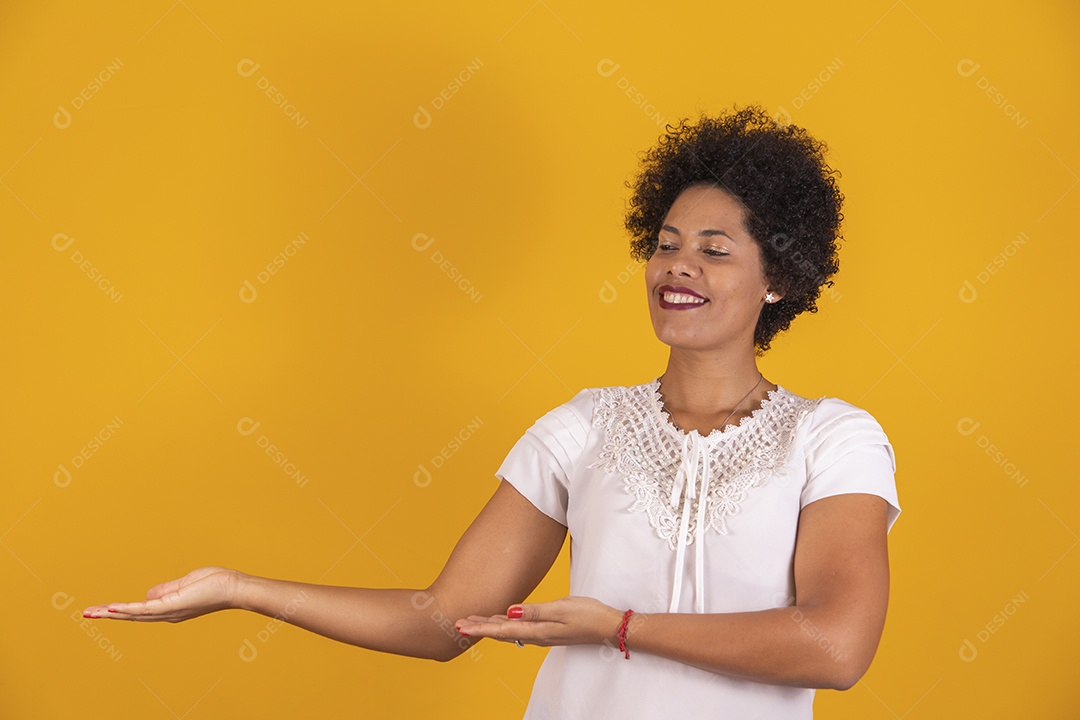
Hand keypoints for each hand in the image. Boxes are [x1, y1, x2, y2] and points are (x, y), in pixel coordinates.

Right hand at [82, 566, 241, 621]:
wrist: (233, 587)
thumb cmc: (215, 583)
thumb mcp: (185, 584)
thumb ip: (166, 589)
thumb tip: (148, 595)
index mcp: (169, 608)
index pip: (139, 611)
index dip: (119, 611)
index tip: (100, 610)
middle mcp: (166, 614)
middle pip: (132, 616)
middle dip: (108, 615)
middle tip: (86, 614)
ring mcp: (169, 611)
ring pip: (135, 614)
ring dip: (112, 613)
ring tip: (92, 612)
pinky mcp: (173, 605)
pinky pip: (146, 609)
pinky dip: (128, 609)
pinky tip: (113, 609)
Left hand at [454, 596, 623, 647]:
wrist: (608, 627)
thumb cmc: (589, 615)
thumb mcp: (562, 609)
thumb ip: (535, 611)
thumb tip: (510, 611)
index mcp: (537, 631)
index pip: (501, 630)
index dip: (479, 627)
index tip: (460, 625)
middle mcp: (535, 635)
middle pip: (500, 632)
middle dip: (478, 627)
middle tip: (456, 622)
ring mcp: (541, 633)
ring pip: (507, 630)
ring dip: (488, 625)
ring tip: (471, 620)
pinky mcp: (546, 629)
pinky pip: (518, 628)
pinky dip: (503, 624)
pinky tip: (499, 619)